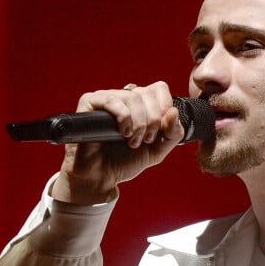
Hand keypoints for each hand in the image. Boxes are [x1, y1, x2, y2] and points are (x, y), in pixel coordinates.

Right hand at [51, 81, 183, 203]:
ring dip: (138, 124)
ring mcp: (107, 98)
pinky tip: (123, 133)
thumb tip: (174, 112)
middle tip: (145, 141)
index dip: (165, 107)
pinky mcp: (90, 102)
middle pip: (148, 93)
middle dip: (152, 121)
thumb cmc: (125, 162)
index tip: (160, 129)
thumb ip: (173, 134)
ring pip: (132, 97)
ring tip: (132, 142)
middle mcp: (124, 97)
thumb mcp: (157, 150)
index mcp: (141, 104)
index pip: (159, 88)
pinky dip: (124, 118)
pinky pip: (112, 100)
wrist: (101, 177)